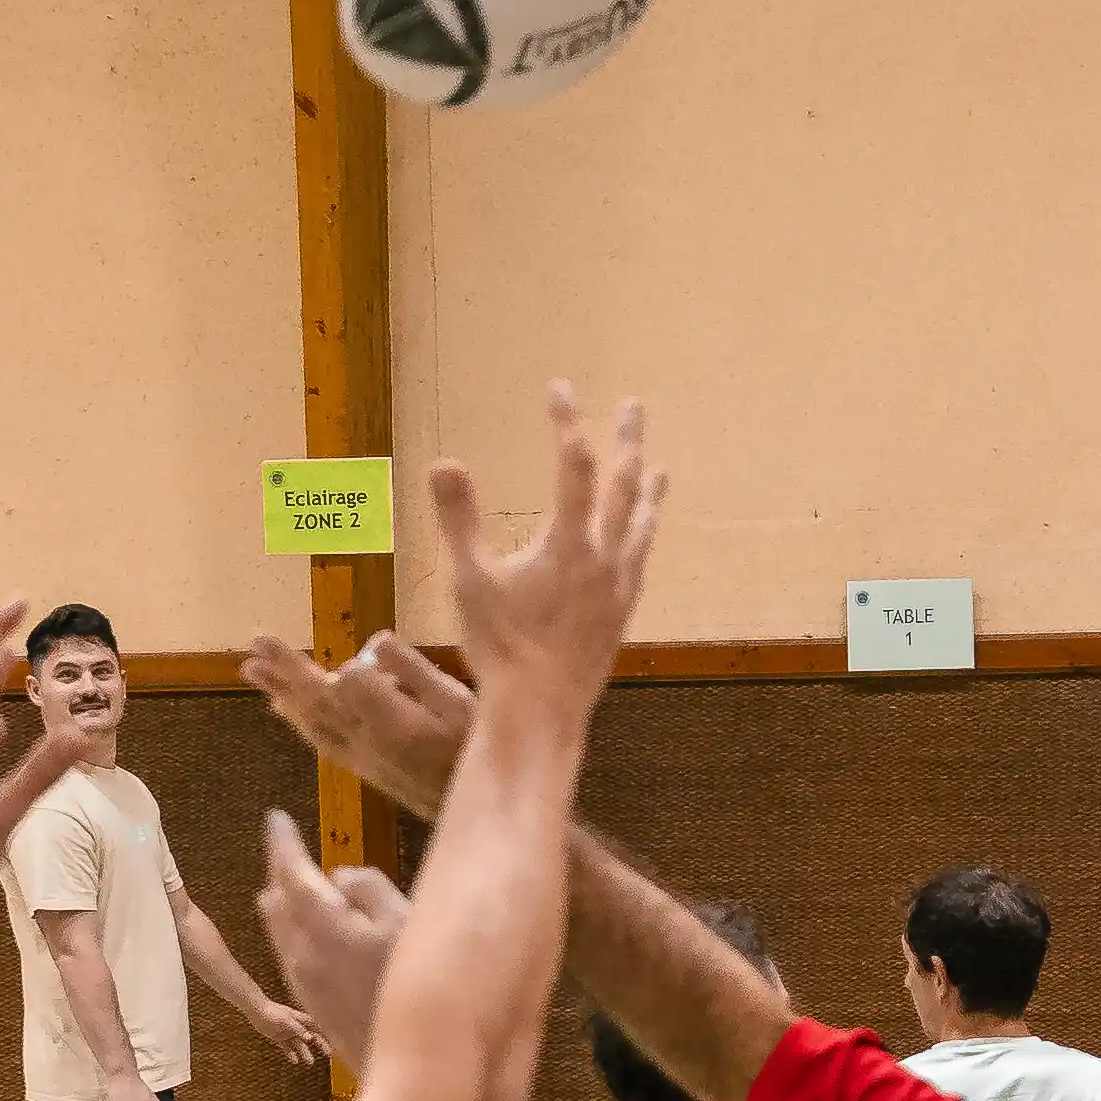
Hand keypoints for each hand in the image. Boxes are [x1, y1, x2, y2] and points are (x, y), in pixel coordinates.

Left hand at [242, 625, 480, 821]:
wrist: (490, 815)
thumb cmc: (486, 751)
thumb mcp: (463, 705)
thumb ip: (417, 674)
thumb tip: (373, 645)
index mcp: (391, 725)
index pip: (335, 686)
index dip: (300, 663)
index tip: (267, 639)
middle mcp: (369, 744)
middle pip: (316, 704)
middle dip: (283, 675)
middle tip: (250, 649)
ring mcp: (364, 759)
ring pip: (314, 725)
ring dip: (282, 696)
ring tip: (252, 672)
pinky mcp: (368, 769)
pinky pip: (323, 742)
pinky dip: (300, 722)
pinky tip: (283, 710)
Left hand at [248, 995, 325, 1064]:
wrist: (257, 1010)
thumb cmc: (273, 1012)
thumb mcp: (287, 1020)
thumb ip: (298, 1029)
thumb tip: (310, 1038)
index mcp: (302, 1020)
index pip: (318, 1028)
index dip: (327, 1035)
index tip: (334, 1043)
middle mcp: (297, 1027)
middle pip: (312, 1037)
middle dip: (321, 1045)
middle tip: (328, 1054)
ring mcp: (288, 1032)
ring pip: (300, 1044)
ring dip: (306, 1053)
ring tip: (310, 1063)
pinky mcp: (279, 1037)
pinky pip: (287, 1047)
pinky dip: (291, 1054)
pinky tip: (294, 1061)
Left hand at [253, 812, 407, 1051]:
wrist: (408, 1066)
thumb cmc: (417, 987)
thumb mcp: (406, 922)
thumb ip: (367, 887)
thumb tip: (338, 877)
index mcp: (322, 925)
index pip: (289, 871)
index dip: (281, 841)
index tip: (277, 817)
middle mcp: (300, 951)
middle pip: (273, 898)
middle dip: (281, 871)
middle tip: (298, 853)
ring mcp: (301, 979)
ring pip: (279, 928)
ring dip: (290, 904)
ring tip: (320, 894)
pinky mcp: (310, 1000)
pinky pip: (291, 951)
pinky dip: (300, 930)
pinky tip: (334, 936)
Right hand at [426, 383, 660, 711]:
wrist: (541, 711)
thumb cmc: (500, 647)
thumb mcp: (470, 579)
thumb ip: (458, 518)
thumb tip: (442, 462)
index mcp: (569, 542)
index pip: (573, 465)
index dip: (566, 422)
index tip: (558, 390)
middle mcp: (604, 558)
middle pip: (624, 485)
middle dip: (626, 440)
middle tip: (632, 406)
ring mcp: (619, 587)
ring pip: (642, 524)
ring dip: (648, 490)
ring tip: (658, 469)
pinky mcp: (621, 614)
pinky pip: (639, 561)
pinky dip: (642, 536)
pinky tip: (641, 540)